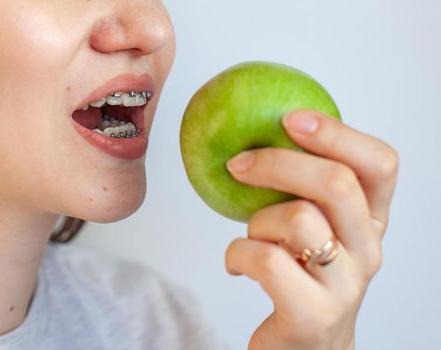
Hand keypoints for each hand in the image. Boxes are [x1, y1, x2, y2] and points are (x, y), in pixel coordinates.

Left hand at [223, 109, 398, 349]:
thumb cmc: (299, 277)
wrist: (304, 348)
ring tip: (251, 238)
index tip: (289, 118)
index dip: (337, 133)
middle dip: (278, 163)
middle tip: (238, 164)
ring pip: (297, 220)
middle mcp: (369, 251)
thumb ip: (299, 187)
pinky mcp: (313, 315)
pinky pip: (267, 261)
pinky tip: (236, 264)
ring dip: (256, 221)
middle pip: (336, 184)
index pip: (380, 165)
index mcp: (371, 220)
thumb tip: (253, 132)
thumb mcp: (309, 227)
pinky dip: (237, 254)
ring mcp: (346, 286)